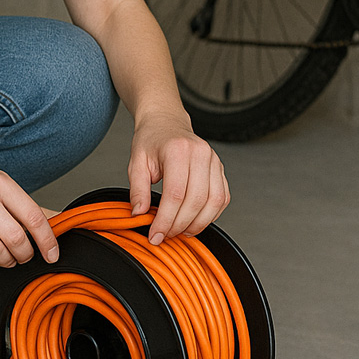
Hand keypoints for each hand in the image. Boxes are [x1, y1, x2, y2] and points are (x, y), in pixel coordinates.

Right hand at [0, 146, 58, 271]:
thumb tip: (58, 220)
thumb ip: (23, 203)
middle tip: (23, 256)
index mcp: (0, 182)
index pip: (33, 217)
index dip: (47, 241)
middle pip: (16, 238)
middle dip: (24, 255)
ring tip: (5, 259)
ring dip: (5, 262)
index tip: (52, 254)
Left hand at [127, 110, 229, 245]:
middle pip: (196, 201)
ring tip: (180, 232)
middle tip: (165, 236)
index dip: (165, 220)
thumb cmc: (151, 140)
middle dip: (180, 225)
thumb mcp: (136, 162)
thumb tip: (139, 214)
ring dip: (198, 223)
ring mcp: (214, 161)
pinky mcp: (220, 169)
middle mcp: (200, 154)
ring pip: (214, 202)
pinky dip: (210, 215)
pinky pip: (222, 198)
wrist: (166, 122)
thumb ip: (137, 189)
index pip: (175, 194)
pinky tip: (194, 221)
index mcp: (178, 151)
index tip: (155, 235)